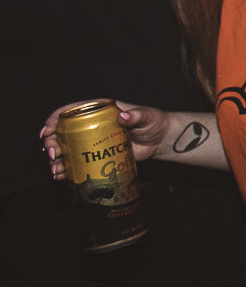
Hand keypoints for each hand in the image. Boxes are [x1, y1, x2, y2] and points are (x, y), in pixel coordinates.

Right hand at [41, 102, 170, 175]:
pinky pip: (76, 162)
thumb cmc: (152, 122)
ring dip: (56, 160)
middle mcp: (91, 124)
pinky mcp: (96, 155)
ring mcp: (91, 141)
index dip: (54, 119)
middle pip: (62, 132)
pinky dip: (66, 169)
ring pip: (66, 149)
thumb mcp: (146, 116)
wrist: (159, 140)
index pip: (71, 111)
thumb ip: (136, 116)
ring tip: (56, 169)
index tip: (46, 131)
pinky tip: (61, 176)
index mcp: (99, 110)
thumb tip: (123, 116)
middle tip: (53, 155)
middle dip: (52, 143)